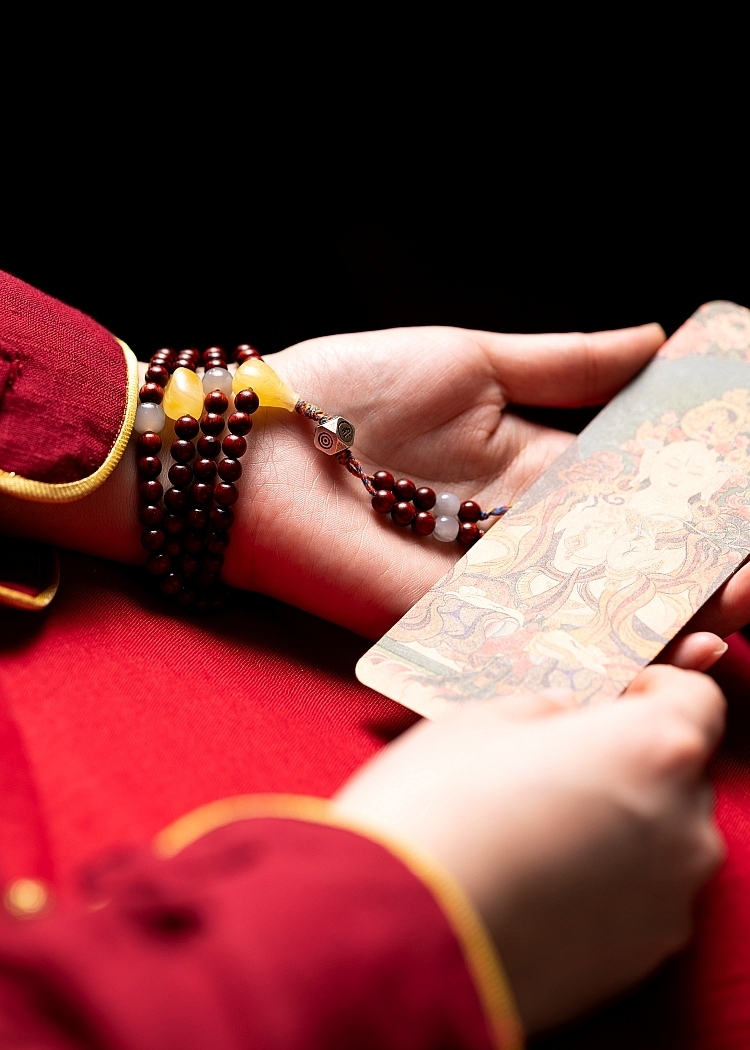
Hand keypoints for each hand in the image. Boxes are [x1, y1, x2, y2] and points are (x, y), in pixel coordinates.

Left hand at [222, 324, 749, 639]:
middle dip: (694, 573)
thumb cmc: (352, 389)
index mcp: (531, 469)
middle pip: (626, 563)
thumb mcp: (474, 362)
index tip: (742, 510)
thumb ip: (566, 365)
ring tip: (727, 621)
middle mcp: (520, 534)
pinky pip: (535, 644)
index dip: (693, 503)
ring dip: (663, 621)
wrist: (260, 444)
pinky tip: (661, 650)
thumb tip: (658, 338)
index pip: (634, 495)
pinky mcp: (451, 624)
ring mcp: (490, 585)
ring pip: (593, 612)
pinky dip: (597, 653)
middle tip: (749, 582)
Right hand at [334, 663, 725, 1033]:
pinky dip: (606, 879)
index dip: (657, 686)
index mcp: (653, 749)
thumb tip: (569, 719)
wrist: (391, 933)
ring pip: (661, 838)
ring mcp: (667, 900)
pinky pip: (640, 896)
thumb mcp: (483, 718)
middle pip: (677, 772)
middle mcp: (683, 827)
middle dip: (631, 758)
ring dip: (621, 821)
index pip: (697, 697)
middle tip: (561, 759)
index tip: (617, 693)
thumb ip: (549, 710)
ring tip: (540, 825)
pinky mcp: (640, 959)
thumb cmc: (437, 807)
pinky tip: (538, 875)